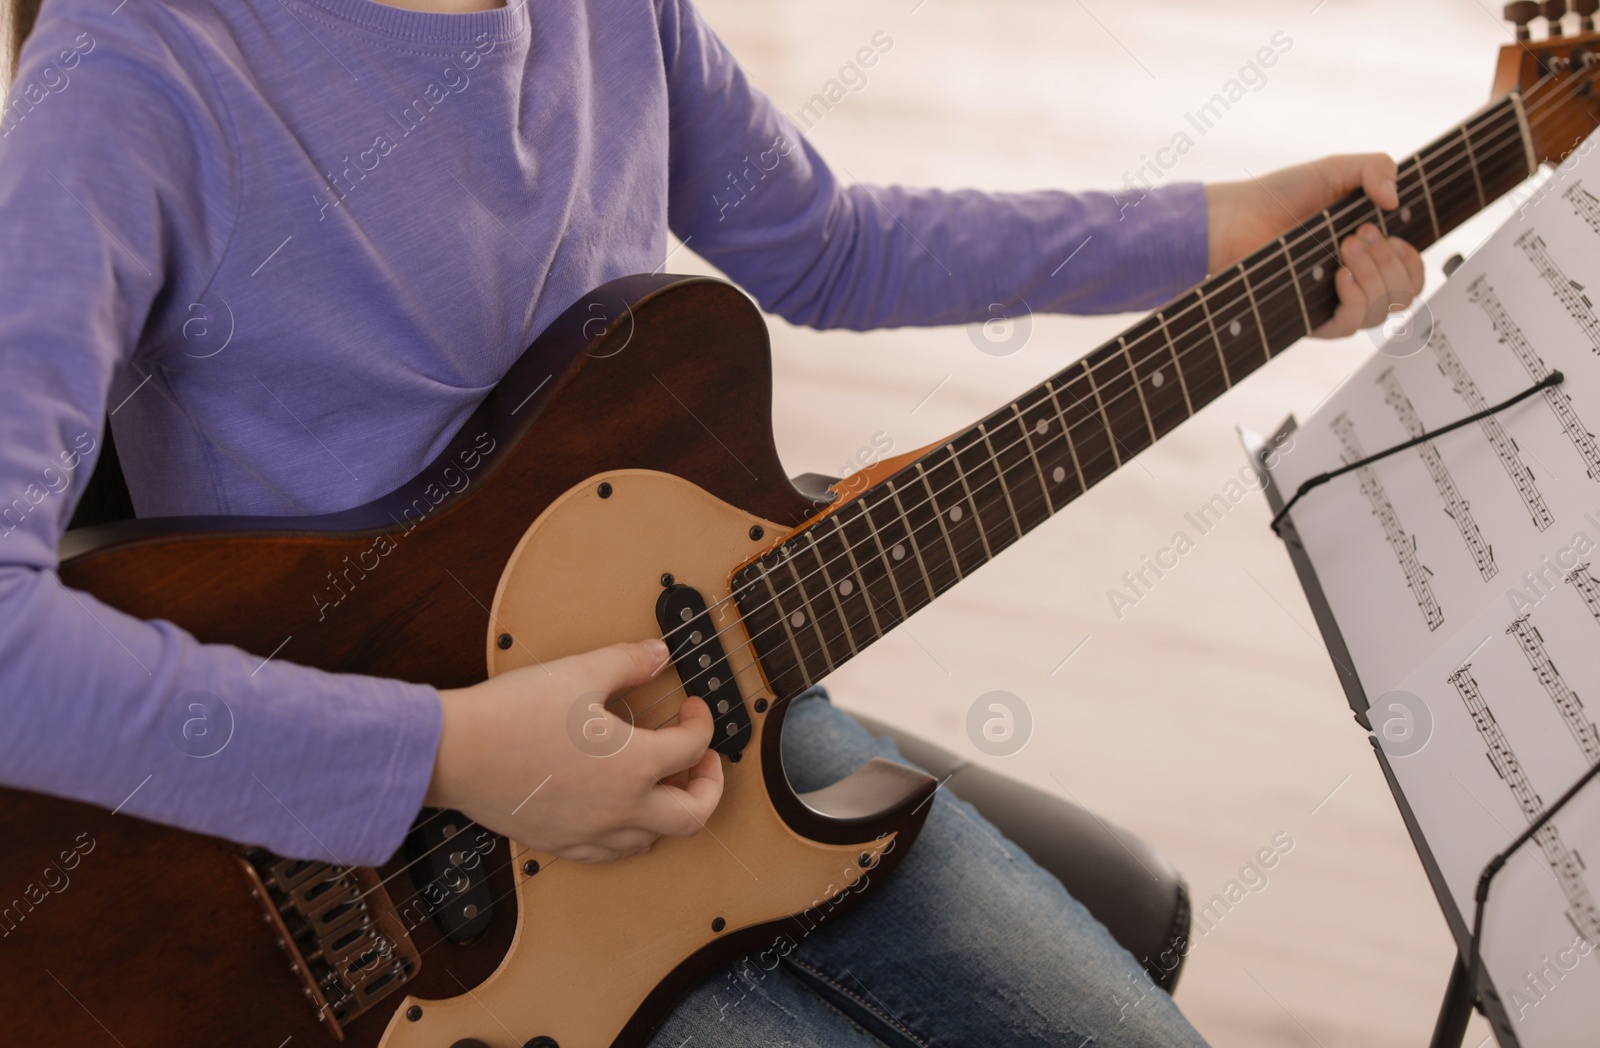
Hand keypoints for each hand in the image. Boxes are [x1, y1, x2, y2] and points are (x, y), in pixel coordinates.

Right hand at [425, 638, 723, 863]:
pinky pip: (611, 853)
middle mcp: (620, 808)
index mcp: (635, 765)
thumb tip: (658, 654)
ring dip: (670, 813)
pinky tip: (620, 815)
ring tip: (664, 785)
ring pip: (653, 840)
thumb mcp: (580, 673)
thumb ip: (628, 662)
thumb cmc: (513, 714)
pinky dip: (629, 836)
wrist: (455, 753)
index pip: (694, 749)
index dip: (702, 723)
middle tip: (703, 763)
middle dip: (709, 787)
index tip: (692, 709)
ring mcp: (590, 832)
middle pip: (693, 815)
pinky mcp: (560, 843)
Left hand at [1205, 153, 1424, 339]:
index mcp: (1369, 253)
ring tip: (1345, 246)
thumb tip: (1396, 200)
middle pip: (1402, 295)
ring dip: (1374, 277)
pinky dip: (1355, 301)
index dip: (1413, 263)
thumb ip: (1376, 167)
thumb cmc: (1281, 195)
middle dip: (1390, 263)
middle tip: (1359, 234)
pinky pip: (1348, 327)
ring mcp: (1332, 302)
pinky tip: (1340, 276)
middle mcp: (1355, 282)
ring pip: (1380, 312)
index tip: (1397, 238)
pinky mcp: (1309, 318)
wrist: (1237, 217)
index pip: (1411, 276)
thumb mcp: (1336, 170)